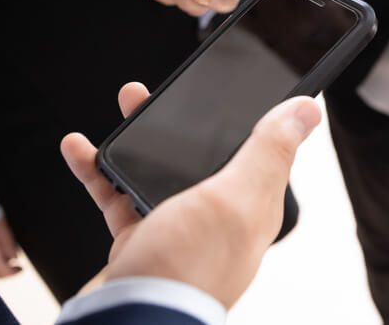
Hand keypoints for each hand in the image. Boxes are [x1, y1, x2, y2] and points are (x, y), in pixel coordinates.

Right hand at [61, 82, 320, 307]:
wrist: (129, 323)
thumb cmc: (187, 269)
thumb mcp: (235, 197)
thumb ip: (269, 152)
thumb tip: (307, 111)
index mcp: (251, 207)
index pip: (257, 150)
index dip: (245, 116)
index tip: (227, 87)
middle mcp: (216, 218)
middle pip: (200, 155)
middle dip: (178, 120)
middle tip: (157, 92)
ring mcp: (176, 231)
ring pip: (156, 170)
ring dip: (136, 138)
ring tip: (123, 106)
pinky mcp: (140, 242)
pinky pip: (118, 197)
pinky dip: (98, 172)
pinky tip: (81, 150)